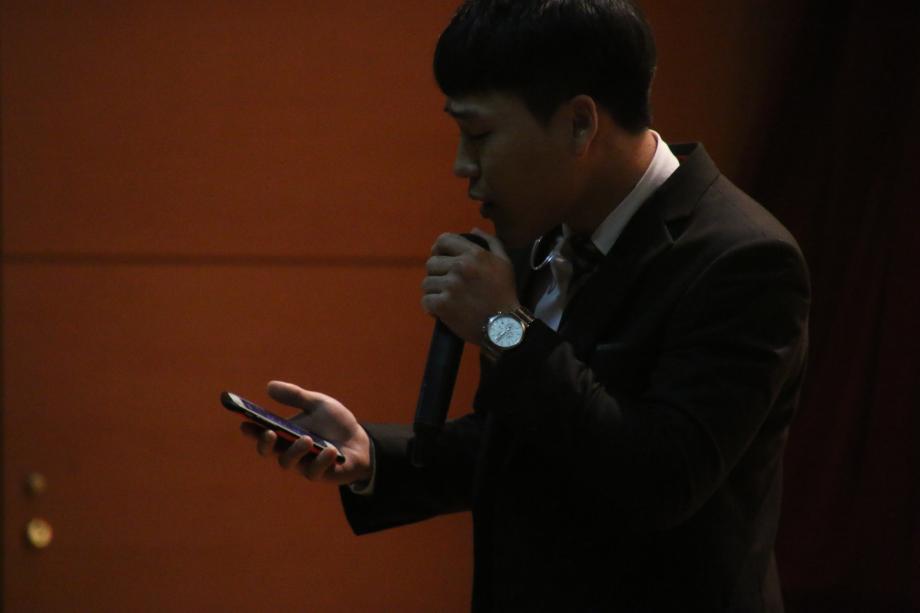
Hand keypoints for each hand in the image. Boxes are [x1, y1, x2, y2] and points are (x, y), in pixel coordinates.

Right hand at [240, 380, 371, 484]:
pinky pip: (315, 472)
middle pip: (269, 452)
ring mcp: (305, 464)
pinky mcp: (322, 474)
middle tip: (270, 433)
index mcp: (286, 434)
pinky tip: (331, 450)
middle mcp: (290, 451)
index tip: (244, 423)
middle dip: (265, 444)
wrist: (360, 441)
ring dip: (295, 451)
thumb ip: (295, 396)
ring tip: (307, 438)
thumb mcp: (317, 404)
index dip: (251, 431)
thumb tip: (269, 386)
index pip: (263, 434)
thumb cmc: (335, 423)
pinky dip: (322, 461)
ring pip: (288, 464)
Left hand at [421, 228, 519, 344]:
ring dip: (433, 290)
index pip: (443, 240)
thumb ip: (491, 242)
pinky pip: (426, 300)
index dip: (439, 248)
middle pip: (431, 263)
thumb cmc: (505, 293)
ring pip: (427, 283)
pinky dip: (430, 306)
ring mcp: (450, 286)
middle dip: (436, 272)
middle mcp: (460, 267)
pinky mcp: (443, 305)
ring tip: (444, 297)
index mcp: (473, 254)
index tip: (440, 257)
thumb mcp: (504, 262)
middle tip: (445, 282)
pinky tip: (439, 310)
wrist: (504, 326)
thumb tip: (473, 230)